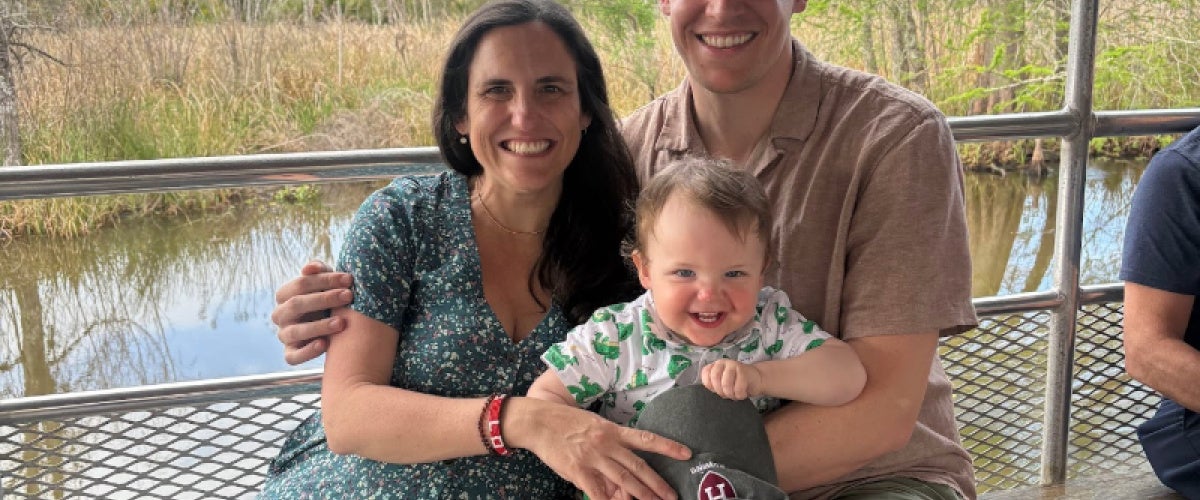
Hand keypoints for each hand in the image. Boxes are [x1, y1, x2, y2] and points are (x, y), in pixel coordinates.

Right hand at [271, 260, 353, 364]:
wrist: (330, 328)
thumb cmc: (326, 301)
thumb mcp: (325, 285)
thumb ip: (320, 273)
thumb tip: (311, 268)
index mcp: (285, 295)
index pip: (300, 284)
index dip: (325, 280)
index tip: (348, 280)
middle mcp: (280, 315)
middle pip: (297, 304)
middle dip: (324, 299)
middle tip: (348, 296)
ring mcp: (285, 335)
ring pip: (296, 331)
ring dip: (319, 326)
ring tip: (341, 323)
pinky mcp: (291, 354)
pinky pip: (293, 356)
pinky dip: (308, 351)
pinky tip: (324, 344)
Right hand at [505, 397, 688, 499]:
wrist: (538, 421)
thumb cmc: (565, 421)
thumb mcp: (592, 425)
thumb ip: (609, 441)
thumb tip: (624, 458)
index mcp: (612, 430)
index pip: (646, 439)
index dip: (667, 446)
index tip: (686, 453)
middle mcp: (606, 444)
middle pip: (638, 467)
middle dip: (657, 484)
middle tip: (672, 496)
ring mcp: (592, 458)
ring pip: (623, 480)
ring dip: (642, 495)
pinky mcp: (577, 470)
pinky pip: (597, 491)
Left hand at [701, 359, 760, 399]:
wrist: (755, 379)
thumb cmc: (736, 383)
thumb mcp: (722, 384)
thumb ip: (714, 384)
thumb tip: (708, 389)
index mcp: (715, 365)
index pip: (705, 374)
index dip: (710, 385)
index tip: (716, 390)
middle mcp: (722, 362)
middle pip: (715, 378)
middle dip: (720, 391)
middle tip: (727, 394)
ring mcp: (733, 365)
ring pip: (726, 384)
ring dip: (730, 394)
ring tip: (734, 394)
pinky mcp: (743, 371)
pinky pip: (738, 388)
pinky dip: (740, 395)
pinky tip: (742, 393)